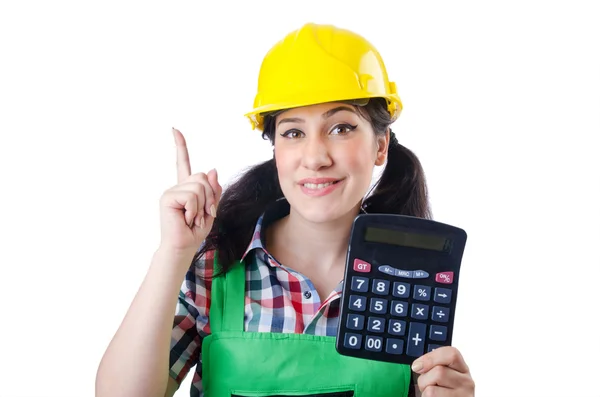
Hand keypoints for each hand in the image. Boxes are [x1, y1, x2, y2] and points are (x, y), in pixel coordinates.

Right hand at [158, 128, 221, 255]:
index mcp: (186, 188)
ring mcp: (171, 191)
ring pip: (199, 186)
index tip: (174, 129)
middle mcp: (177, 187)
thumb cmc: (195, 231)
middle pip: (202, 177)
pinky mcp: (168, 197)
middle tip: (201, 214)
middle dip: (209, 197)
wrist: (183, 246)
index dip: (180, 146)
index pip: (183, 163)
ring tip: (192, 218)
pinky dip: (194, 210)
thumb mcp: (211, 209)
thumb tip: (212, 169)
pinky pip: (192, 196)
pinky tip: (186, 219)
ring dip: (202, 205)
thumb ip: (213, 190)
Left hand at [411, 346, 474, 396]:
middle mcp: (466, 381)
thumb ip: (433, 366)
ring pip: (431, 388)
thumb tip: (417, 365)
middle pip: (439, 371)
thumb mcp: (439, 376)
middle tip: (427, 385)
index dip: (431, 357)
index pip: (451, 354)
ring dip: (425, 391)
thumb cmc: (441, 392)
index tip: (417, 365)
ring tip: (433, 394)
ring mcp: (463, 395)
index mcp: (462, 369)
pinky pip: (430, 396)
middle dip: (425, 378)